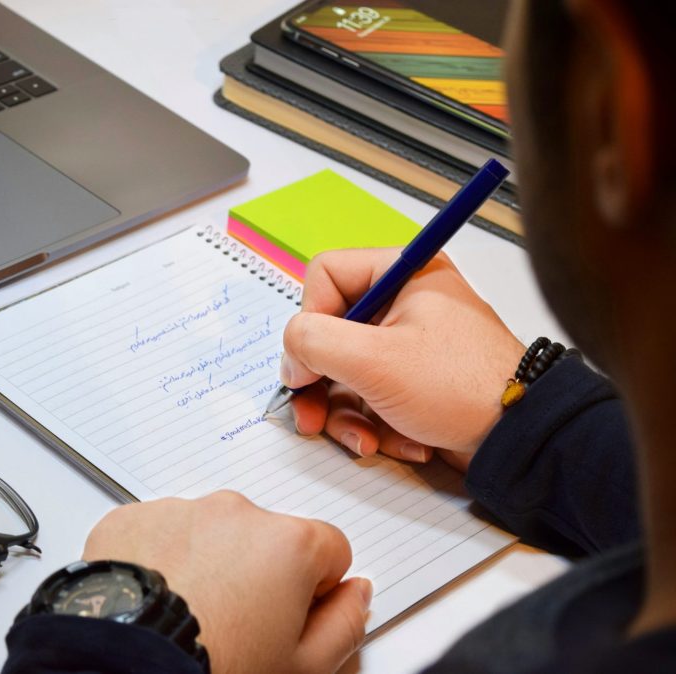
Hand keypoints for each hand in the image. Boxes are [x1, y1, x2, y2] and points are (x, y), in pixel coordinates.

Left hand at [83, 492, 371, 673]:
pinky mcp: (130, 519)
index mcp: (288, 542)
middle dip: (257, 572)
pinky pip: (158, 533)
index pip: (330, 549)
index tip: (289, 618)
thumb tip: (356, 592)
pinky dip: (159, 559)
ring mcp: (179, 510)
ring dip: (206, 562)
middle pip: (266, 537)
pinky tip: (156, 601)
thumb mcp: (303, 668)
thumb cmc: (215, 669)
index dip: (315, 590)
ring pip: (210, 532)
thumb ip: (345, 623)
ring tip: (188, 615)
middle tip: (232, 625)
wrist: (124, 667)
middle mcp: (235, 512)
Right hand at [281, 249, 524, 467]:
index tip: (307, 365)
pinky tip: (399, 442)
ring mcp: (410, 344)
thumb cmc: (460, 387)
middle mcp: (404, 302)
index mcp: (401, 274)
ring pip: (346, 372)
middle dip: (321, 384)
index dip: (308, 321)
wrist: (521, 438)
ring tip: (365, 441)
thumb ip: (313, 342)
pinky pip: (372, 396)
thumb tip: (291, 353)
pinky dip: (377, 424)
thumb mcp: (373, 360)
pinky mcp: (415, 381)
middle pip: (329, 332)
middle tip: (311, 416)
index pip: (324, 276)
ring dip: (348, 415)